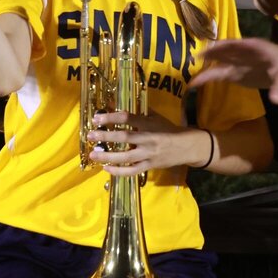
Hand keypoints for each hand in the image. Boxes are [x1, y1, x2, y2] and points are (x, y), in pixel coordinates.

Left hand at [86, 111, 202, 174]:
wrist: (187, 146)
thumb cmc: (168, 128)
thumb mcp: (154, 117)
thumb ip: (137, 113)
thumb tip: (114, 105)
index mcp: (148, 124)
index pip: (127, 118)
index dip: (110, 117)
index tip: (96, 118)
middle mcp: (147, 139)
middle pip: (124, 137)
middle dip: (105, 136)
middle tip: (90, 135)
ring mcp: (148, 154)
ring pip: (125, 157)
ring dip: (107, 156)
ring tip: (93, 155)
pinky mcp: (149, 166)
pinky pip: (132, 171)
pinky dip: (119, 171)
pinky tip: (106, 169)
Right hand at [193, 37, 277, 102]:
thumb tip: (277, 100)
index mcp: (257, 47)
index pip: (242, 44)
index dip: (229, 45)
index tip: (214, 47)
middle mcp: (243, 52)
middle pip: (225, 50)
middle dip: (211, 53)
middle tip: (195, 57)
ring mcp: (237, 62)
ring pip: (218, 61)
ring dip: (205, 64)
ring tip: (189, 69)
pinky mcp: (233, 73)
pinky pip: (218, 74)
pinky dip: (206, 77)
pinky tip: (194, 83)